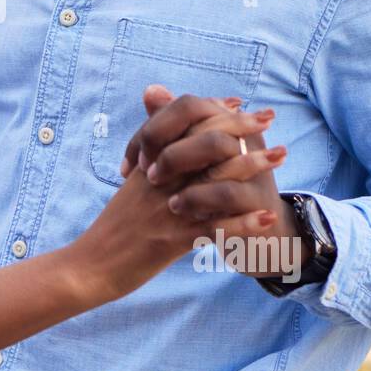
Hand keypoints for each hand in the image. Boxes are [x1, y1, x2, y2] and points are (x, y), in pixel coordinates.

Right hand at [69, 107, 284, 303]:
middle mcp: (158, 181)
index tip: (239, 103)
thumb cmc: (116, 228)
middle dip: (238, 129)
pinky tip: (266, 218)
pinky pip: (211, 229)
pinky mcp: (171, 240)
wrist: (90, 267)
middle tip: (267, 118)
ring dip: (249, 166)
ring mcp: (165, 209)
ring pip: (212, 181)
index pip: (180, 128)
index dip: (212, 113)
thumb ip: (150, 159)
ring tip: (280, 156)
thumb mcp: (131, 188)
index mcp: (149, 166)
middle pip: (201, 145)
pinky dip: (241, 223)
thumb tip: (164, 141)